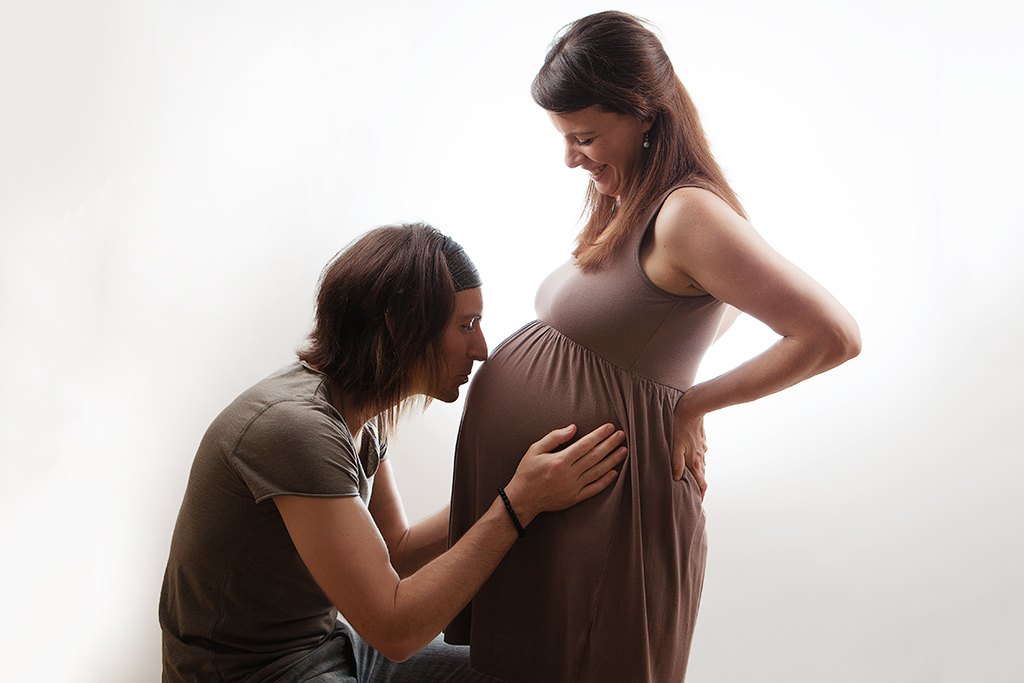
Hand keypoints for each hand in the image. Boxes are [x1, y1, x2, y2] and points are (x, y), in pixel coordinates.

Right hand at [503, 423, 626, 526]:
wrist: (522, 499)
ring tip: (623, 451)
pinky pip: (594, 489)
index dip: (599, 435)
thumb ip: (555, 437)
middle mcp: (569, 474)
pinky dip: (606, 481)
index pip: (585, 444)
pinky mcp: (575, 498)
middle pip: (595, 456)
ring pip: (598, 472)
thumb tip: (573, 428)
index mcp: (560, 460)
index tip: (610, 427)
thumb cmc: (527, 472)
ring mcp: (573, 487)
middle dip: (610, 444)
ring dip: (613, 460)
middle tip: (622, 435)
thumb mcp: (535, 449)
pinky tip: (615, 472)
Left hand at [673, 402, 707, 498]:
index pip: (701, 485)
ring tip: (689, 478)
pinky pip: (699, 454)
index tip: (698, 504)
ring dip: (696, 473)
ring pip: (700, 465)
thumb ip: (676, 463)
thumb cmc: (680, 426)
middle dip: (698, 486)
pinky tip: (689, 457)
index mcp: (695, 462)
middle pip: (701, 476)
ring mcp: (702, 449)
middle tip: (692, 493)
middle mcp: (701, 458)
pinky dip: (695, 460)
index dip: (701, 496)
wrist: (693, 408)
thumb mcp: (675, 446)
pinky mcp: (702, 441)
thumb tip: (676, 479)